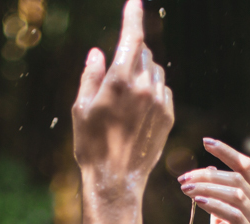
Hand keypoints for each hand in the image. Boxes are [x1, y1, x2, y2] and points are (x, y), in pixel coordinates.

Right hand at [71, 0, 173, 188]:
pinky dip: (152, 91)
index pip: (132, 36)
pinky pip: (162, 90)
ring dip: (142, 73)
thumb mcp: (81, 108)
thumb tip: (98, 52)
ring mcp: (159, 102)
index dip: (133, 15)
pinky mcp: (168, 116)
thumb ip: (91, 75)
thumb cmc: (91, 145)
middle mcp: (144, 87)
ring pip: (154, 71)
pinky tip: (138, 111)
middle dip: (131, 54)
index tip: (135, 1)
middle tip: (115, 74)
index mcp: (120, 80)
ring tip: (125, 98)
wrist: (116, 180)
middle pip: (143, 53)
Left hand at [178, 139, 249, 223]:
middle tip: (182, 179)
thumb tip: (207, 174)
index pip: (246, 168)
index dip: (227, 152)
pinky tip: (198, 201)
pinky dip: (215, 205)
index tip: (205, 142)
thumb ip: (216, 201)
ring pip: (236, 194)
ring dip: (208, 187)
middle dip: (208, 175)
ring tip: (185, 189)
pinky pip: (235, 215)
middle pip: (237, 179)